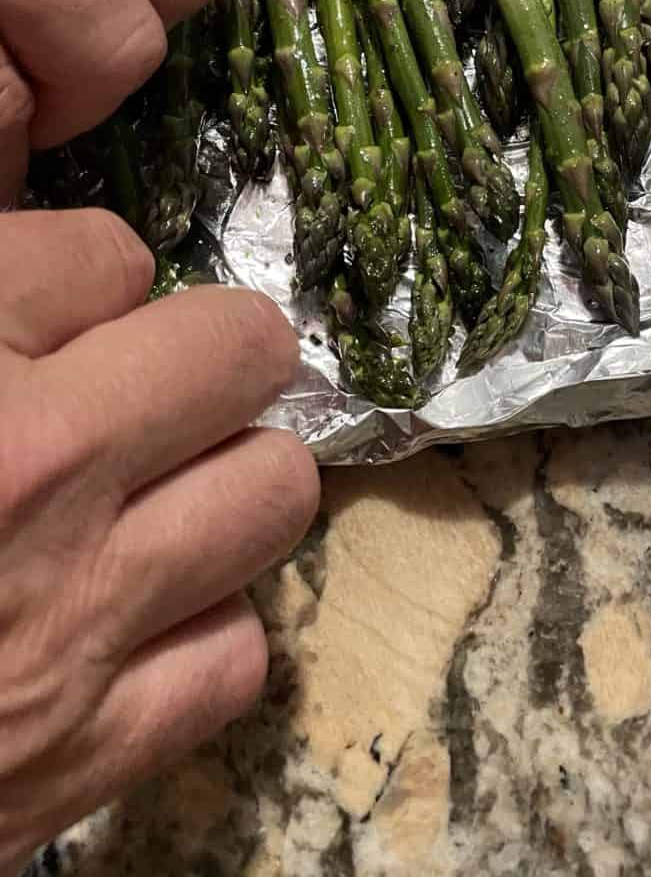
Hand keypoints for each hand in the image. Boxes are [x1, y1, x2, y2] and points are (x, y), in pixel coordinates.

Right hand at [0, 209, 319, 875]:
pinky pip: (235, 652)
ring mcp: (77, 618)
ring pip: (273, 491)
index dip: (81, 275)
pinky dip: (197, 627)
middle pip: (242, 349)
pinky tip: (132, 620)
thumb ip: (2, 282)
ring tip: (156, 494)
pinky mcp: (90, 751)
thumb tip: (83, 261)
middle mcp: (34, 469)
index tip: (47, 314)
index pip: (110, 249)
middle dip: (207, 351)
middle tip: (156, 380)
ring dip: (225, 479)